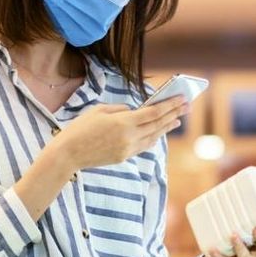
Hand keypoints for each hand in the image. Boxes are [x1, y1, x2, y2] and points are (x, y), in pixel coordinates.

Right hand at [57, 97, 186, 169]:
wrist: (68, 154)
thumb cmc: (80, 128)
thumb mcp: (99, 110)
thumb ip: (120, 109)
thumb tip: (134, 111)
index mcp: (124, 122)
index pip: (154, 112)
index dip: (170, 105)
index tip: (181, 99)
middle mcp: (130, 137)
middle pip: (158, 124)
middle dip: (173, 114)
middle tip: (186, 107)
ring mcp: (128, 149)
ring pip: (153, 136)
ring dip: (166, 127)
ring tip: (177, 120)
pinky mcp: (124, 157)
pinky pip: (144, 146)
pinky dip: (154, 137)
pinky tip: (159, 133)